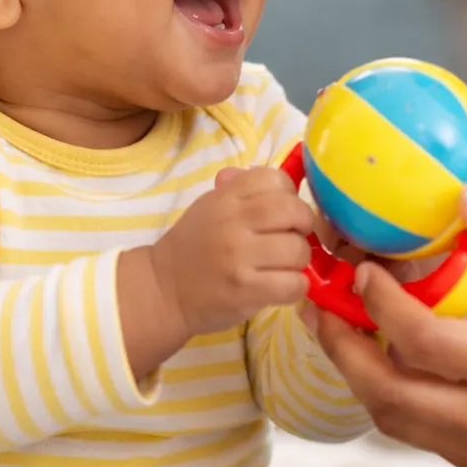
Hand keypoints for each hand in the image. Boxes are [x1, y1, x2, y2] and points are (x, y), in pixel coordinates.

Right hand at [151, 166, 314, 335]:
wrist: (163, 290)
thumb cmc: (193, 247)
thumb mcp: (210, 206)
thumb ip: (242, 190)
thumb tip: (275, 175)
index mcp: (226, 197)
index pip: (275, 179)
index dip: (289, 194)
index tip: (283, 211)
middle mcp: (233, 222)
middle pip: (294, 211)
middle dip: (304, 225)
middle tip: (294, 237)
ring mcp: (239, 257)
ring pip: (298, 250)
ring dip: (300, 260)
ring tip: (285, 266)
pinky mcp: (245, 290)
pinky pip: (293, 284)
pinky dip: (296, 287)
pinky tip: (283, 286)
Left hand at [315, 187, 466, 466]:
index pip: (425, 344)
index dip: (381, 304)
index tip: (362, 268)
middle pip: (388, 396)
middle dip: (341, 347)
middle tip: (318, 301)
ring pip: (394, 422)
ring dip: (356, 374)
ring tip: (337, 327)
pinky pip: (420, 435)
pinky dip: (391, 396)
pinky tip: (386, 357)